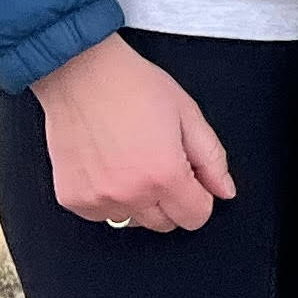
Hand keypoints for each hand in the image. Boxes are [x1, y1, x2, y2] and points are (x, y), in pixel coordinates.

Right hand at [33, 33, 233, 229]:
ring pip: (132, 220)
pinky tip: (107, 163)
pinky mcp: (73, 199)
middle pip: (165, 224)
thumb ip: (212, 158)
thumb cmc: (133, 86)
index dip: (199, 196)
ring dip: (137, 199)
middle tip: (157, 160)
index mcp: (164, 174)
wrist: (80, 73)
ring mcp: (98, 200)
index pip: (196, 217)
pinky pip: (101, 214)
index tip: (190, 177)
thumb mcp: (187, 114)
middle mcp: (130, 194)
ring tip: (129, 157)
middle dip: (169, 199)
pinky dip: (108, 197)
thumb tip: (224, 191)